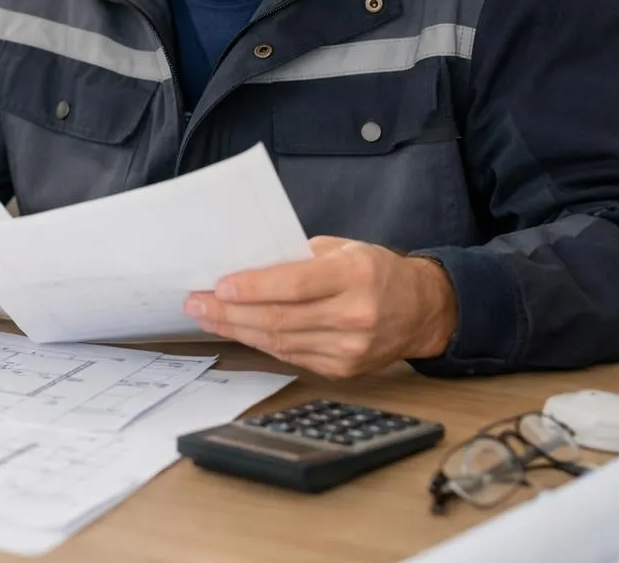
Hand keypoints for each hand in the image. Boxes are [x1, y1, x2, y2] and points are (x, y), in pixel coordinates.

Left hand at [183, 236, 457, 378]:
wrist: (422, 310)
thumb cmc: (375, 271)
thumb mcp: (343, 249)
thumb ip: (298, 258)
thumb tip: (244, 265)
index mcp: (356, 276)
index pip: (295, 284)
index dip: (253, 287)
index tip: (219, 286)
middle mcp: (355, 315)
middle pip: (280, 318)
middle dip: (229, 312)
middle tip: (195, 303)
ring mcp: (349, 348)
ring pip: (279, 341)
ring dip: (236, 329)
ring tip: (206, 317)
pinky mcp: (343, 370)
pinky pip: (290, 356)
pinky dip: (259, 343)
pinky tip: (237, 330)